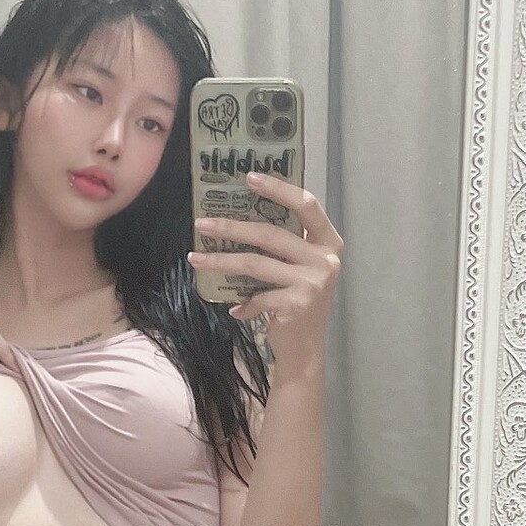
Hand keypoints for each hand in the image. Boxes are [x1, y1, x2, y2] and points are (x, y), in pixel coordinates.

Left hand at [188, 171, 342, 373]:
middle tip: (202, 222)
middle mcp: (326, 259)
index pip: (306, 205)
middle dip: (232, 226)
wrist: (306, 348)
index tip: (249, 177)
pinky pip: (257, 295)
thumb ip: (286, 244)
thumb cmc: (298, 301)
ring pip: (255, 263)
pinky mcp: (297, 304)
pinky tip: (234, 309)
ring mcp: (313, 282)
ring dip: (221, 260)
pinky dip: (242, 303)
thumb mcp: (301, 268)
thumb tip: (240, 214)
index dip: (279, 188)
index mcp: (329, 242)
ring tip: (196, 258)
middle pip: (271, 233)